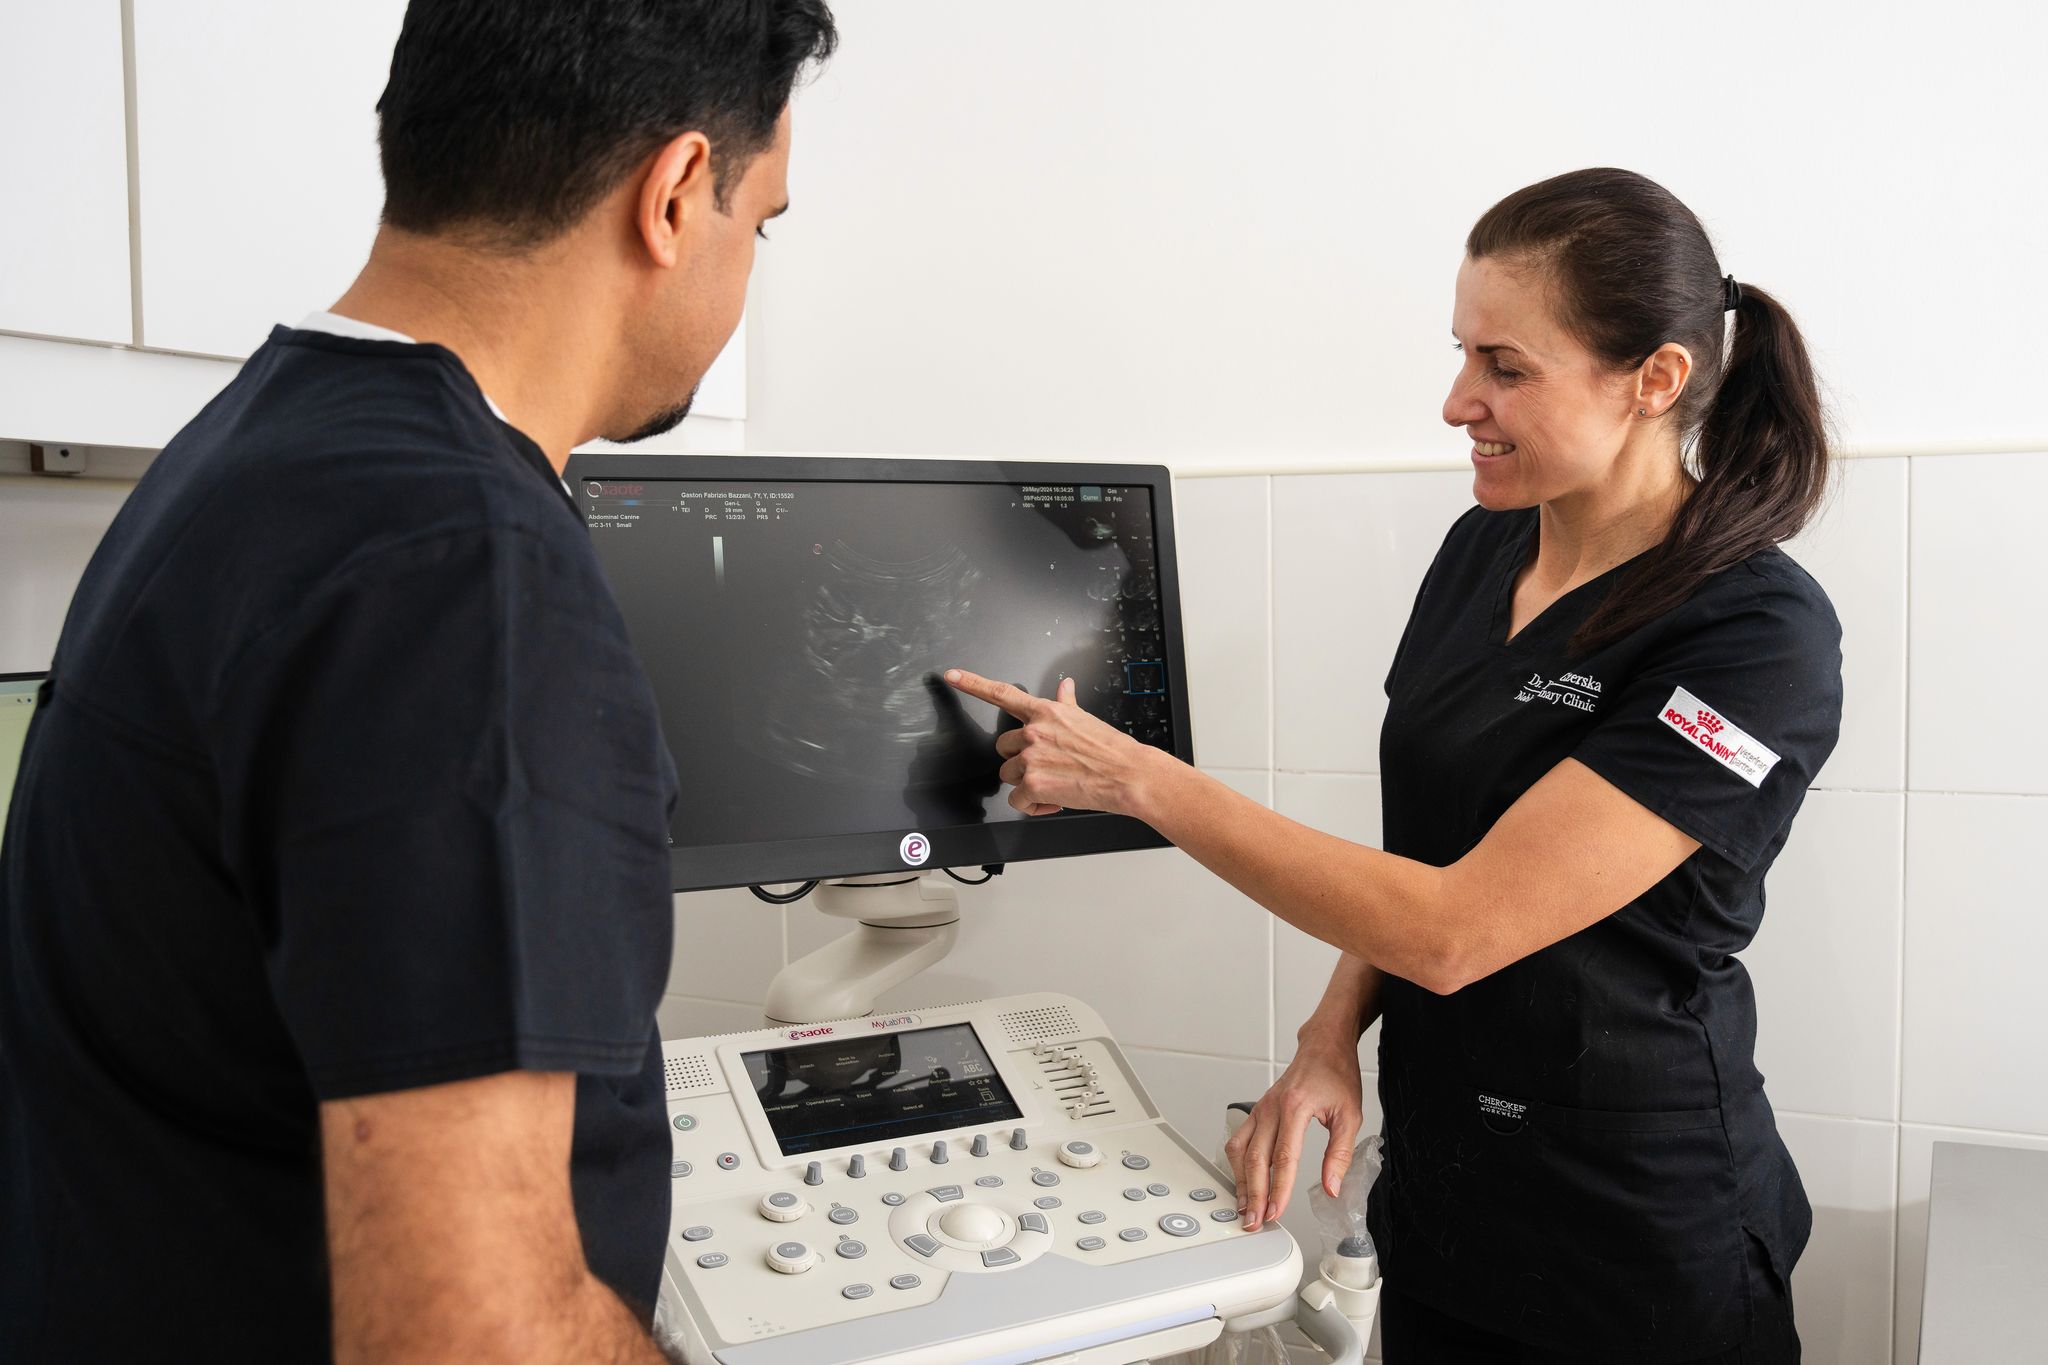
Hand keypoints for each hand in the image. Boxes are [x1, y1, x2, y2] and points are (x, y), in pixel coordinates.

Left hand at [942, 668, 1155, 816]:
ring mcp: (1031, 757)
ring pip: (1009, 775)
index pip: (1001, 693)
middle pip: (1002, 748)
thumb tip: (1065, 685)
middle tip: (1047, 767)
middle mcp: (1034, 731)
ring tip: (1056, 784)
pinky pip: (1017, 800)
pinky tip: (1054, 800)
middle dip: (1020, 760)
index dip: (972, 683)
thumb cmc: (1111, 749)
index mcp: (1045, 712)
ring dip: (1028, 784)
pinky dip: (1033, 806)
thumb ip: (1066, 703)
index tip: (953, 676)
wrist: (1128, 774)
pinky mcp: (1033, 784)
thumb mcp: (1085, 719)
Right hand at [1223, 1037, 1363, 1231]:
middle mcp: (1271, 1108)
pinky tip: (1243, 1180)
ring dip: (1241, 1181)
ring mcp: (1260, 1108)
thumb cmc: (1336, 1074)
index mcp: (1295, 1107)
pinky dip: (1237, 1163)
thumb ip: (1340, 1154)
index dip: (1278, 1189)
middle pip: (1254, 1158)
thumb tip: (1332, 1187)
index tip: (1275, 1212)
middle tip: (1254, 1220)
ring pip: (1239, 1150)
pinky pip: (1239, 1139)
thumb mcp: (1350, 1115)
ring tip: (1246, 1207)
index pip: (1283, 1158)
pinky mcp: (1258, 1111)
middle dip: (1254, 1194)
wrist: (1323, 1046)